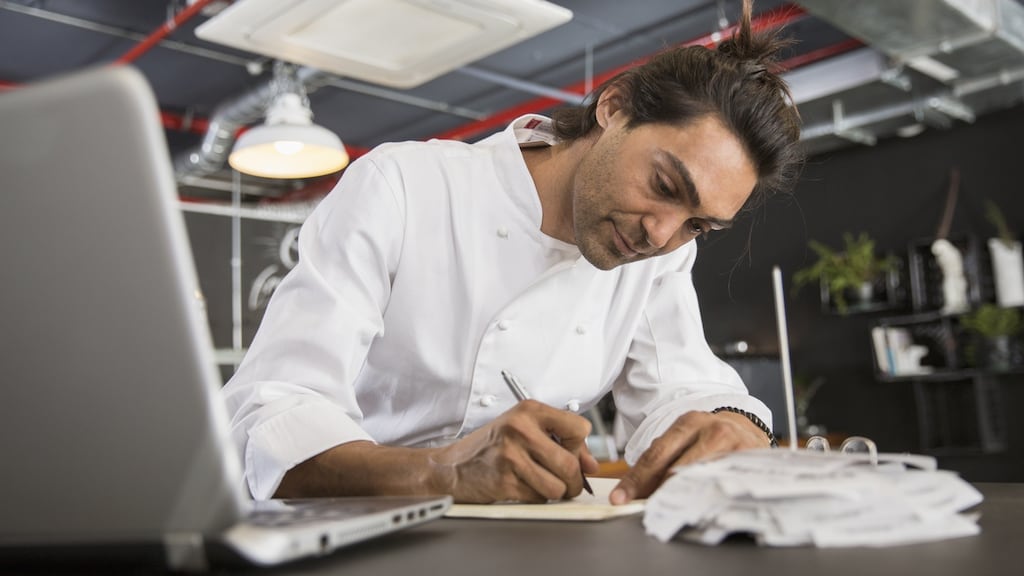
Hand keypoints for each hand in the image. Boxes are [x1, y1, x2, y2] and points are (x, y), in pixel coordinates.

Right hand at [431, 399, 598, 502]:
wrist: (451, 466)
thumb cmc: (490, 447)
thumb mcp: (524, 431)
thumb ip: (562, 443)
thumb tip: (591, 465)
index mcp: (529, 411)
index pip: (579, 428)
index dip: (580, 447)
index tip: (571, 454)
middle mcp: (520, 429)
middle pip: (570, 463)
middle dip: (574, 481)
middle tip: (569, 484)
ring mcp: (511, 456)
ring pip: (557, 486)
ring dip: (556, 493)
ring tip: (543, 485)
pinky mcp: (504, 481)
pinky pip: (539, 498)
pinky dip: (537, 498)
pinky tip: (523, 488)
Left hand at [609, 410, 767, 504]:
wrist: (748, 429)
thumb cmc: (710, 438)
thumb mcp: (685, 439)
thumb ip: (661, 461)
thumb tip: (633, 492)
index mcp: (689, 422)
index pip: (656, 455)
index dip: (636, 480)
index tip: (620, 498)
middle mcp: (713, 430)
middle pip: (677, 470)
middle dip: (658, 494)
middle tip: (646, 511)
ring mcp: (736, 446)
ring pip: (701, 481)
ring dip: (682, 501)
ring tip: (670, 514)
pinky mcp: (752, 464)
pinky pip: (725, 488)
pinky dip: (709, 501)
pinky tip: (700, 511)